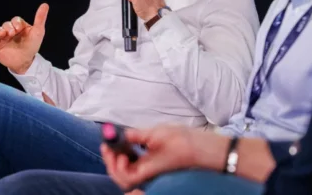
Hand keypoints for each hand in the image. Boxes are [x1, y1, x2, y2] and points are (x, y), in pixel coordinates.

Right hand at [0, 4, 48, 74]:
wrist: (25, 63)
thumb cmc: (32, 47)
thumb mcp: (38, 31)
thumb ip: (40, 18)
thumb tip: (45, 5)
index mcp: (20, 27)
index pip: (16, 20)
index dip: (16, 23)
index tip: (19, 28)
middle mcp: (11, 31)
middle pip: (6, 24)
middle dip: (8, 27)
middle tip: (12, 33)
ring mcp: (3, 38)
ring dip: (0, 30)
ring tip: (4, 35)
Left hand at [101, 125, 230, 190]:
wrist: (203, 146)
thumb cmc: (183, 142)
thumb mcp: (156, 134)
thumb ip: (136, 136)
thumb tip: (121, 134)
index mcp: (147, 172)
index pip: (123, 176)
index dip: (113, 163)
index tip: (110, 146)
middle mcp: (148, 175)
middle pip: (123, 176)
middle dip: (113, 161)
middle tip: (108, 144)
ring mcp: (151, 170)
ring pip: (129, 170)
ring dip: (120, 157)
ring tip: (118, 142)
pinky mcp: (155, 165)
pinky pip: (137, 164)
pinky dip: (130, 155)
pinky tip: (130, 143)